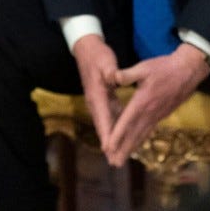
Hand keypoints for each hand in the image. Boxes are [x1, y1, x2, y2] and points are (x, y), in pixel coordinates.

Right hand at [72, 34, 120, 150]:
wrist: (87, 49)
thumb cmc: (98, 55)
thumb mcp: (106, 61)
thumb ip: (111, 72)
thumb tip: (115, 78)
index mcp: (97, 94)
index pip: (103, 117)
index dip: (107, 134)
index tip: (110, 148)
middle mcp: (95, 102)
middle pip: (103, 126)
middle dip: (109, 144)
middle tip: (115, 161)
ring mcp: (97, 101)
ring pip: (105, 124)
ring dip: (111, 139)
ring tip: (118, 155)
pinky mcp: (101, 99)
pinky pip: (109, 117)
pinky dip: (114, 129)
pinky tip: (123, 137)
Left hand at [101, 43, 209, 166]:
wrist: (188, 71)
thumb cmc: (164, 67)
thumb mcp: (143, 67)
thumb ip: (127, 74)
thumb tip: (113, 77)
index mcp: (142, 101)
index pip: (127, 121)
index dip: (117, 135)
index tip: (108, 147)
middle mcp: (149, 112)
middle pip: (134, 134)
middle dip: (123, 149)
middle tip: (113, 163)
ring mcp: (157, 115)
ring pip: (142, 135)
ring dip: (131, 148)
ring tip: (122, 159)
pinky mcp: (162, 115)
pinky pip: (149, 131)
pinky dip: (141, 140)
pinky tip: (136, 145)